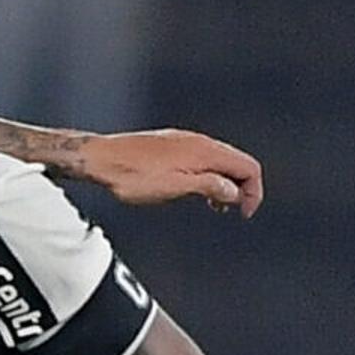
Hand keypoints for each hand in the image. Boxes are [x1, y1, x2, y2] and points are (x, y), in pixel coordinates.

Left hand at [78, 128, 263, 216]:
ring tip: (215, 206)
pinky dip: (209, 176)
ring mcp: (185, 141)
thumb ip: (209, 186)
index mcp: (204, 151)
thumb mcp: (175, 187)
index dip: (254, 191)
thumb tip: (234, 192)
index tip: (245, 212)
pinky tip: (197, 191)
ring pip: (220, 161)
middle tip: (232, 210)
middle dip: (242, 188)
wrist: (100, 159)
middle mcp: (198, 141)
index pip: (248, 166)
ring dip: (225, 184)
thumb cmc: (131, 175)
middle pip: (237, 162)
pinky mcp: (172, 145)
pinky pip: (203, 159)